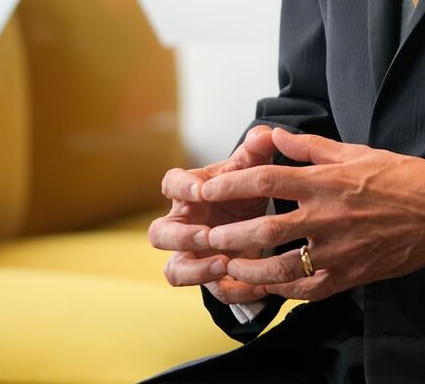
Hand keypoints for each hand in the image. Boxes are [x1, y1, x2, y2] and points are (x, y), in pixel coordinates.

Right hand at [149, 124, 274, 304]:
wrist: (260, 220)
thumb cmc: (246, 189)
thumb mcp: (254, 169)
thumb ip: (258, 150)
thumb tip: (265, 134)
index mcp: (190, 193)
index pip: (171, 184)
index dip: (181, 188)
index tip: (200, 190)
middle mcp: (183, 225)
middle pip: (159, 234)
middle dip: (178, 236)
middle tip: (205, 234)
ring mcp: (193, 254)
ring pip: (174, 270)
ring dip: (195, 269)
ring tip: (224, 263)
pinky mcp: (211, 277)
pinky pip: (212, 291)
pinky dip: (230, 290)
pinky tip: (255, 285)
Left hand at [198, 128, 424, 302]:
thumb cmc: (403, 177)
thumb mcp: (357, 152)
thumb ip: (311, 147)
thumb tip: (274, 136)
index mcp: (329, 180)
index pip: (267, 178)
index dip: (230, 184)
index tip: (205, 189)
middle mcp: (330, 215)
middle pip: (265, 227)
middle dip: (229, 234)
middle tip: (204, 237)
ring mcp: (340, 249)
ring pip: (281, 266)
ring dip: (248, 268)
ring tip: (227, 267)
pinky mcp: (352, 274)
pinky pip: (307, 288)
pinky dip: (282, 290)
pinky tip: (266, 287)